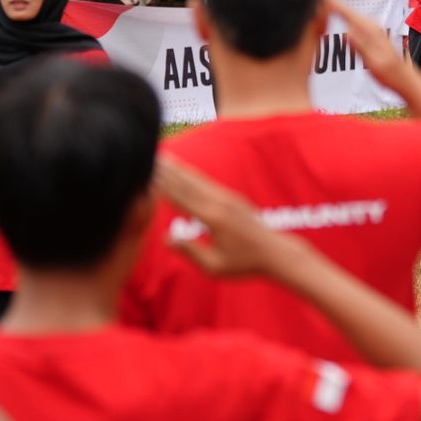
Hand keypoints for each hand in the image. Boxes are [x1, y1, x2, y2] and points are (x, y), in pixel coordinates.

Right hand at [153, 156, 295, 278]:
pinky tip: (183, 170)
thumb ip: (190, 251)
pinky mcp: (232, 198)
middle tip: (144, 155)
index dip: (161, 185)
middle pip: (186, 182)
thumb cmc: (244, 264)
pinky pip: (206, 183)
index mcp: (213, 218)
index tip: (144, 173)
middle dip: (165, 169)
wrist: (276, 253)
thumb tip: (166, 238)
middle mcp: (219, 202)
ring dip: (177, 168)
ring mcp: (227, 198)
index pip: (180, 198)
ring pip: (196, 179)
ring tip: (160, 157)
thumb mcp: (214, 266)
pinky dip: (191, 175)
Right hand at [323, 0, 405, 85]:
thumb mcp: (373, 62)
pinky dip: (345, 17)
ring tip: (324, 3)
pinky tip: (340, 17)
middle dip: (333, 4)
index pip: (348, 12)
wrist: (403, 78)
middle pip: (348, 11)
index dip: (333, 3)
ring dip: (338, 9)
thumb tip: (345, 33)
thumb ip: (360, 46)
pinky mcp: (372, 35)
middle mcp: (372, 27)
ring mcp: (372, 30)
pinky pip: (354, 22)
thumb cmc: (390, 73)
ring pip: (351, 16)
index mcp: (370, 31)